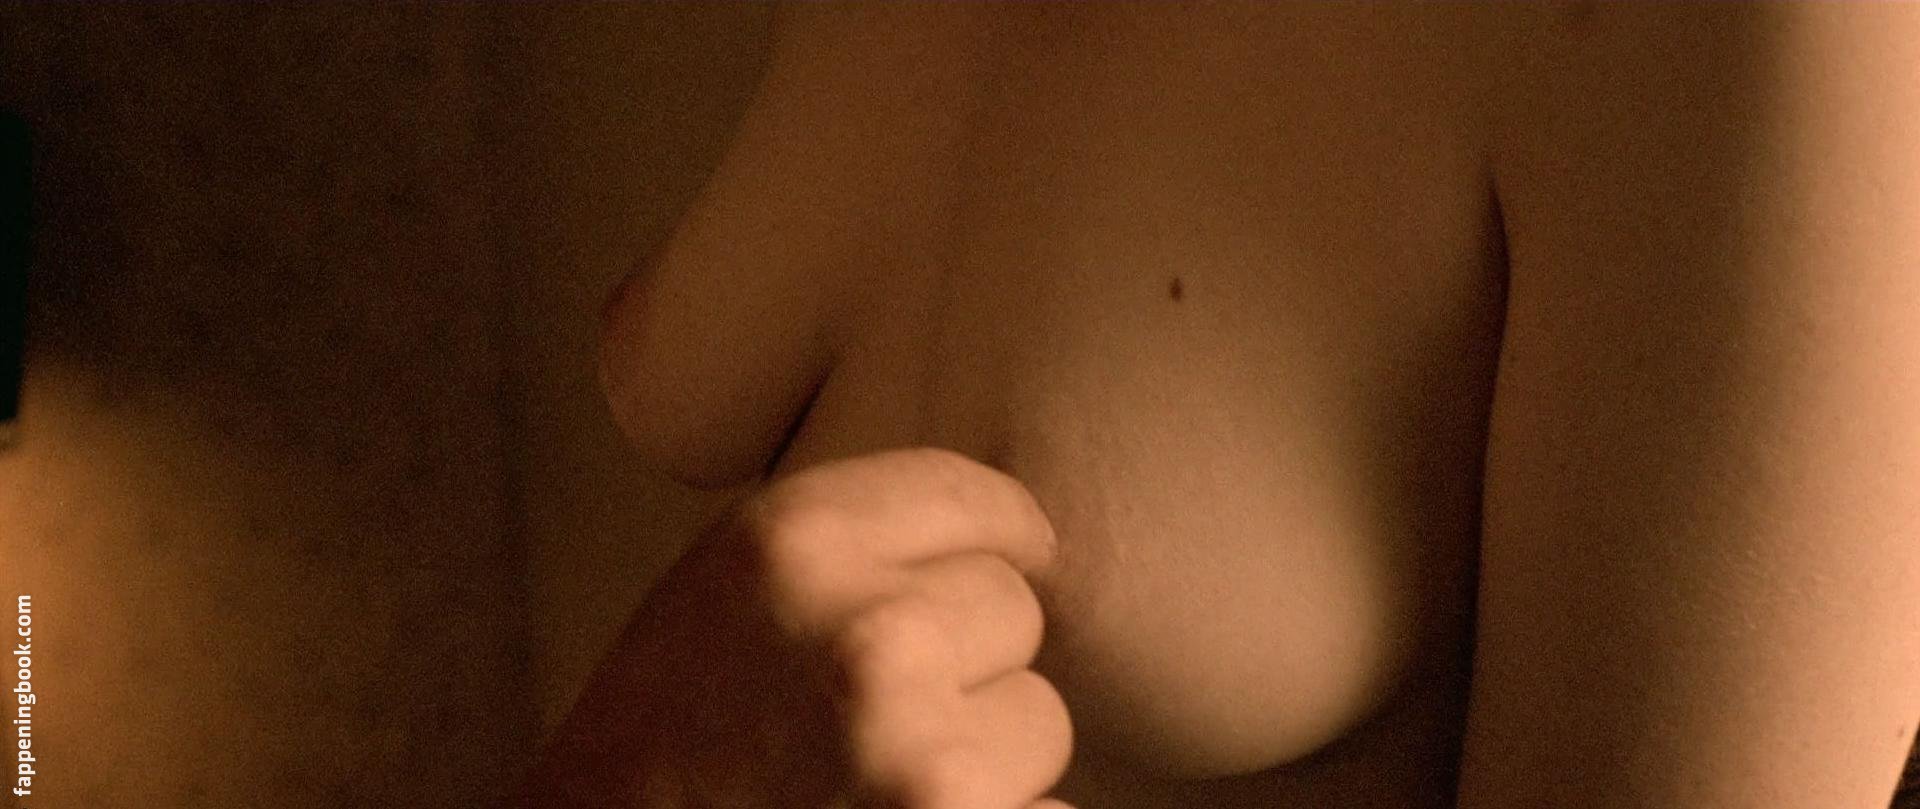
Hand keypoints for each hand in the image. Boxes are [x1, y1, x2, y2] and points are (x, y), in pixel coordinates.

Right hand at [514, 447, 1074, 808]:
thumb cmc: (662, 740)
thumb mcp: (728, 587)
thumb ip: (850, 545)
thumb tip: (1010, 531)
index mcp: (798, 543)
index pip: (979, 501)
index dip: (1002, 536)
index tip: (1014, 556)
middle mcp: (871, 636)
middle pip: (1014, 610)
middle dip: (968, 661)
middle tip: (873, 714)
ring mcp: (922, 755)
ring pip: (1039, 719)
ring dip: (985, 754)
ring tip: (877, 777)